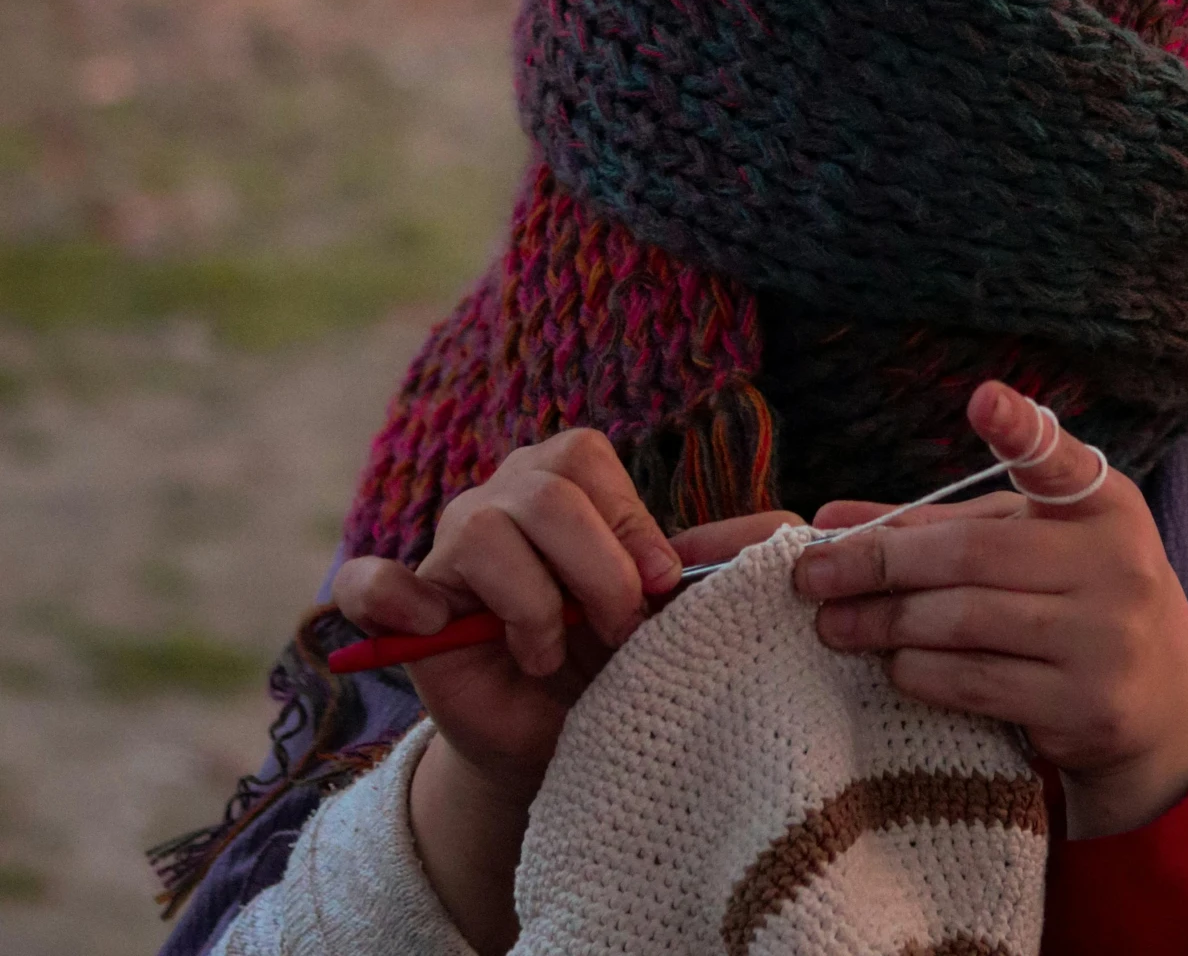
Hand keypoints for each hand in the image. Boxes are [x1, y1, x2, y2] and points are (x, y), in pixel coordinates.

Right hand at [333, 428, 797, 954]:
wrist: (560, 748)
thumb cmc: (620, 665)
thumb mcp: (673, 613)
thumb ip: (721, 561)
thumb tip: (793, 525)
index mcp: (563, 482)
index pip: (583, 459)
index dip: (625, 523)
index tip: (657, 591)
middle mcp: (499, 499)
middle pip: (537, 490)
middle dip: (593, 568)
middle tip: (616, 632)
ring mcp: (445, 549)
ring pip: (480, 529)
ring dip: (532, 603)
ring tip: (551, 654)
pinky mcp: (407, 610)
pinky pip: (375, 580)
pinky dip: (395, 596)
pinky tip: (432, 624)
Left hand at [792, 380, 1187, 839]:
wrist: (1163, 708)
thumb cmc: (1076, 599)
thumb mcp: (1027, 542)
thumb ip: (936, 525)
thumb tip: (828, 519)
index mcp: (1105, 505)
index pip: (1060, 461)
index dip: (1021, 430)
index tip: (983, 398)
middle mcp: (1116, 565)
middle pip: (972, 556)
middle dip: (880, 564)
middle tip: (811, 573)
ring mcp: (1105, 640)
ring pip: (965, 623)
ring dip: (886, 624)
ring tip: (833, 623)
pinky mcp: (1086, 706)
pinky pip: (978, 683)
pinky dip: (921, 672)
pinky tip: (891, 664)